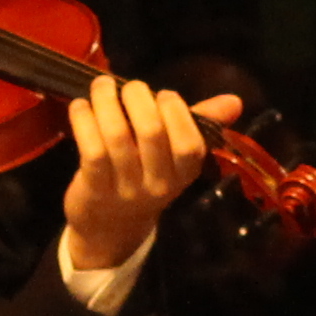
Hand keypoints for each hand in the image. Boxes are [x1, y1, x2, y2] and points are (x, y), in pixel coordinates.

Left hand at [58, 74, 243, 272]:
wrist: (108, 229)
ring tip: (101, 86)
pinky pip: (90, 148)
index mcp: (184, 173)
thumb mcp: (175, 158)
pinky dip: (84, 120)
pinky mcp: (94, 188)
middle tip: (128, 87)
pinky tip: (81, 106)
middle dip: (138, 98)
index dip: (176, 111)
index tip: (163, 95)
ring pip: (117, 136)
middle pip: (151, 132)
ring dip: (106, 102)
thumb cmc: (144, 179)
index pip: (190, 143)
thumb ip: (200, 124)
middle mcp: (158, 183)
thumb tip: (235, 100)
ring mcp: (125, 188)